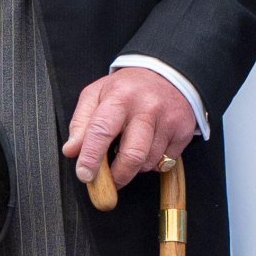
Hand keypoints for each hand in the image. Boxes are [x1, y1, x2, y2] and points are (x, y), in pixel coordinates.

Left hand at [63, 67, 195, 189]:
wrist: (167, 74)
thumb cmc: (127, 88)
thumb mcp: (96, 95)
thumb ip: (81, 123)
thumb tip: (72, 151)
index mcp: (120, 97)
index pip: (102, 130)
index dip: (91, 157)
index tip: (85, 175)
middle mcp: (147, 108)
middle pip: (132, 154)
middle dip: (118, 176)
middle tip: (110, 181)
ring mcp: (168, 120)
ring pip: (148, 162)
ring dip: (135, 167)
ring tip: (130, 151)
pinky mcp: (183, 131)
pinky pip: (165, 162)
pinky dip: (153, 163)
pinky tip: (149, 147)